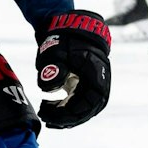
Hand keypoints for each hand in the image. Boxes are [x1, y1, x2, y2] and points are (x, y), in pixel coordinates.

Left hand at [36, 11, 111, 128]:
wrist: (72, 26)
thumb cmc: (64, 38)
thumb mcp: (56, 51)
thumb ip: (53, 69)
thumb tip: (49, 90)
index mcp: (97, 73)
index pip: (90, 102)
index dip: (72, 113)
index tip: (53, 116)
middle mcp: (99, 80)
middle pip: (89, 108)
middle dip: (69, 119)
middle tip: (48, 121)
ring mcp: (93, 83)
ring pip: (85, 107)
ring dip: (68, 116)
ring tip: (48, 118)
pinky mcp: (85, 83)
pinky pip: (80, 101)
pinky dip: (67, 108)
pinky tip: (51, 110)